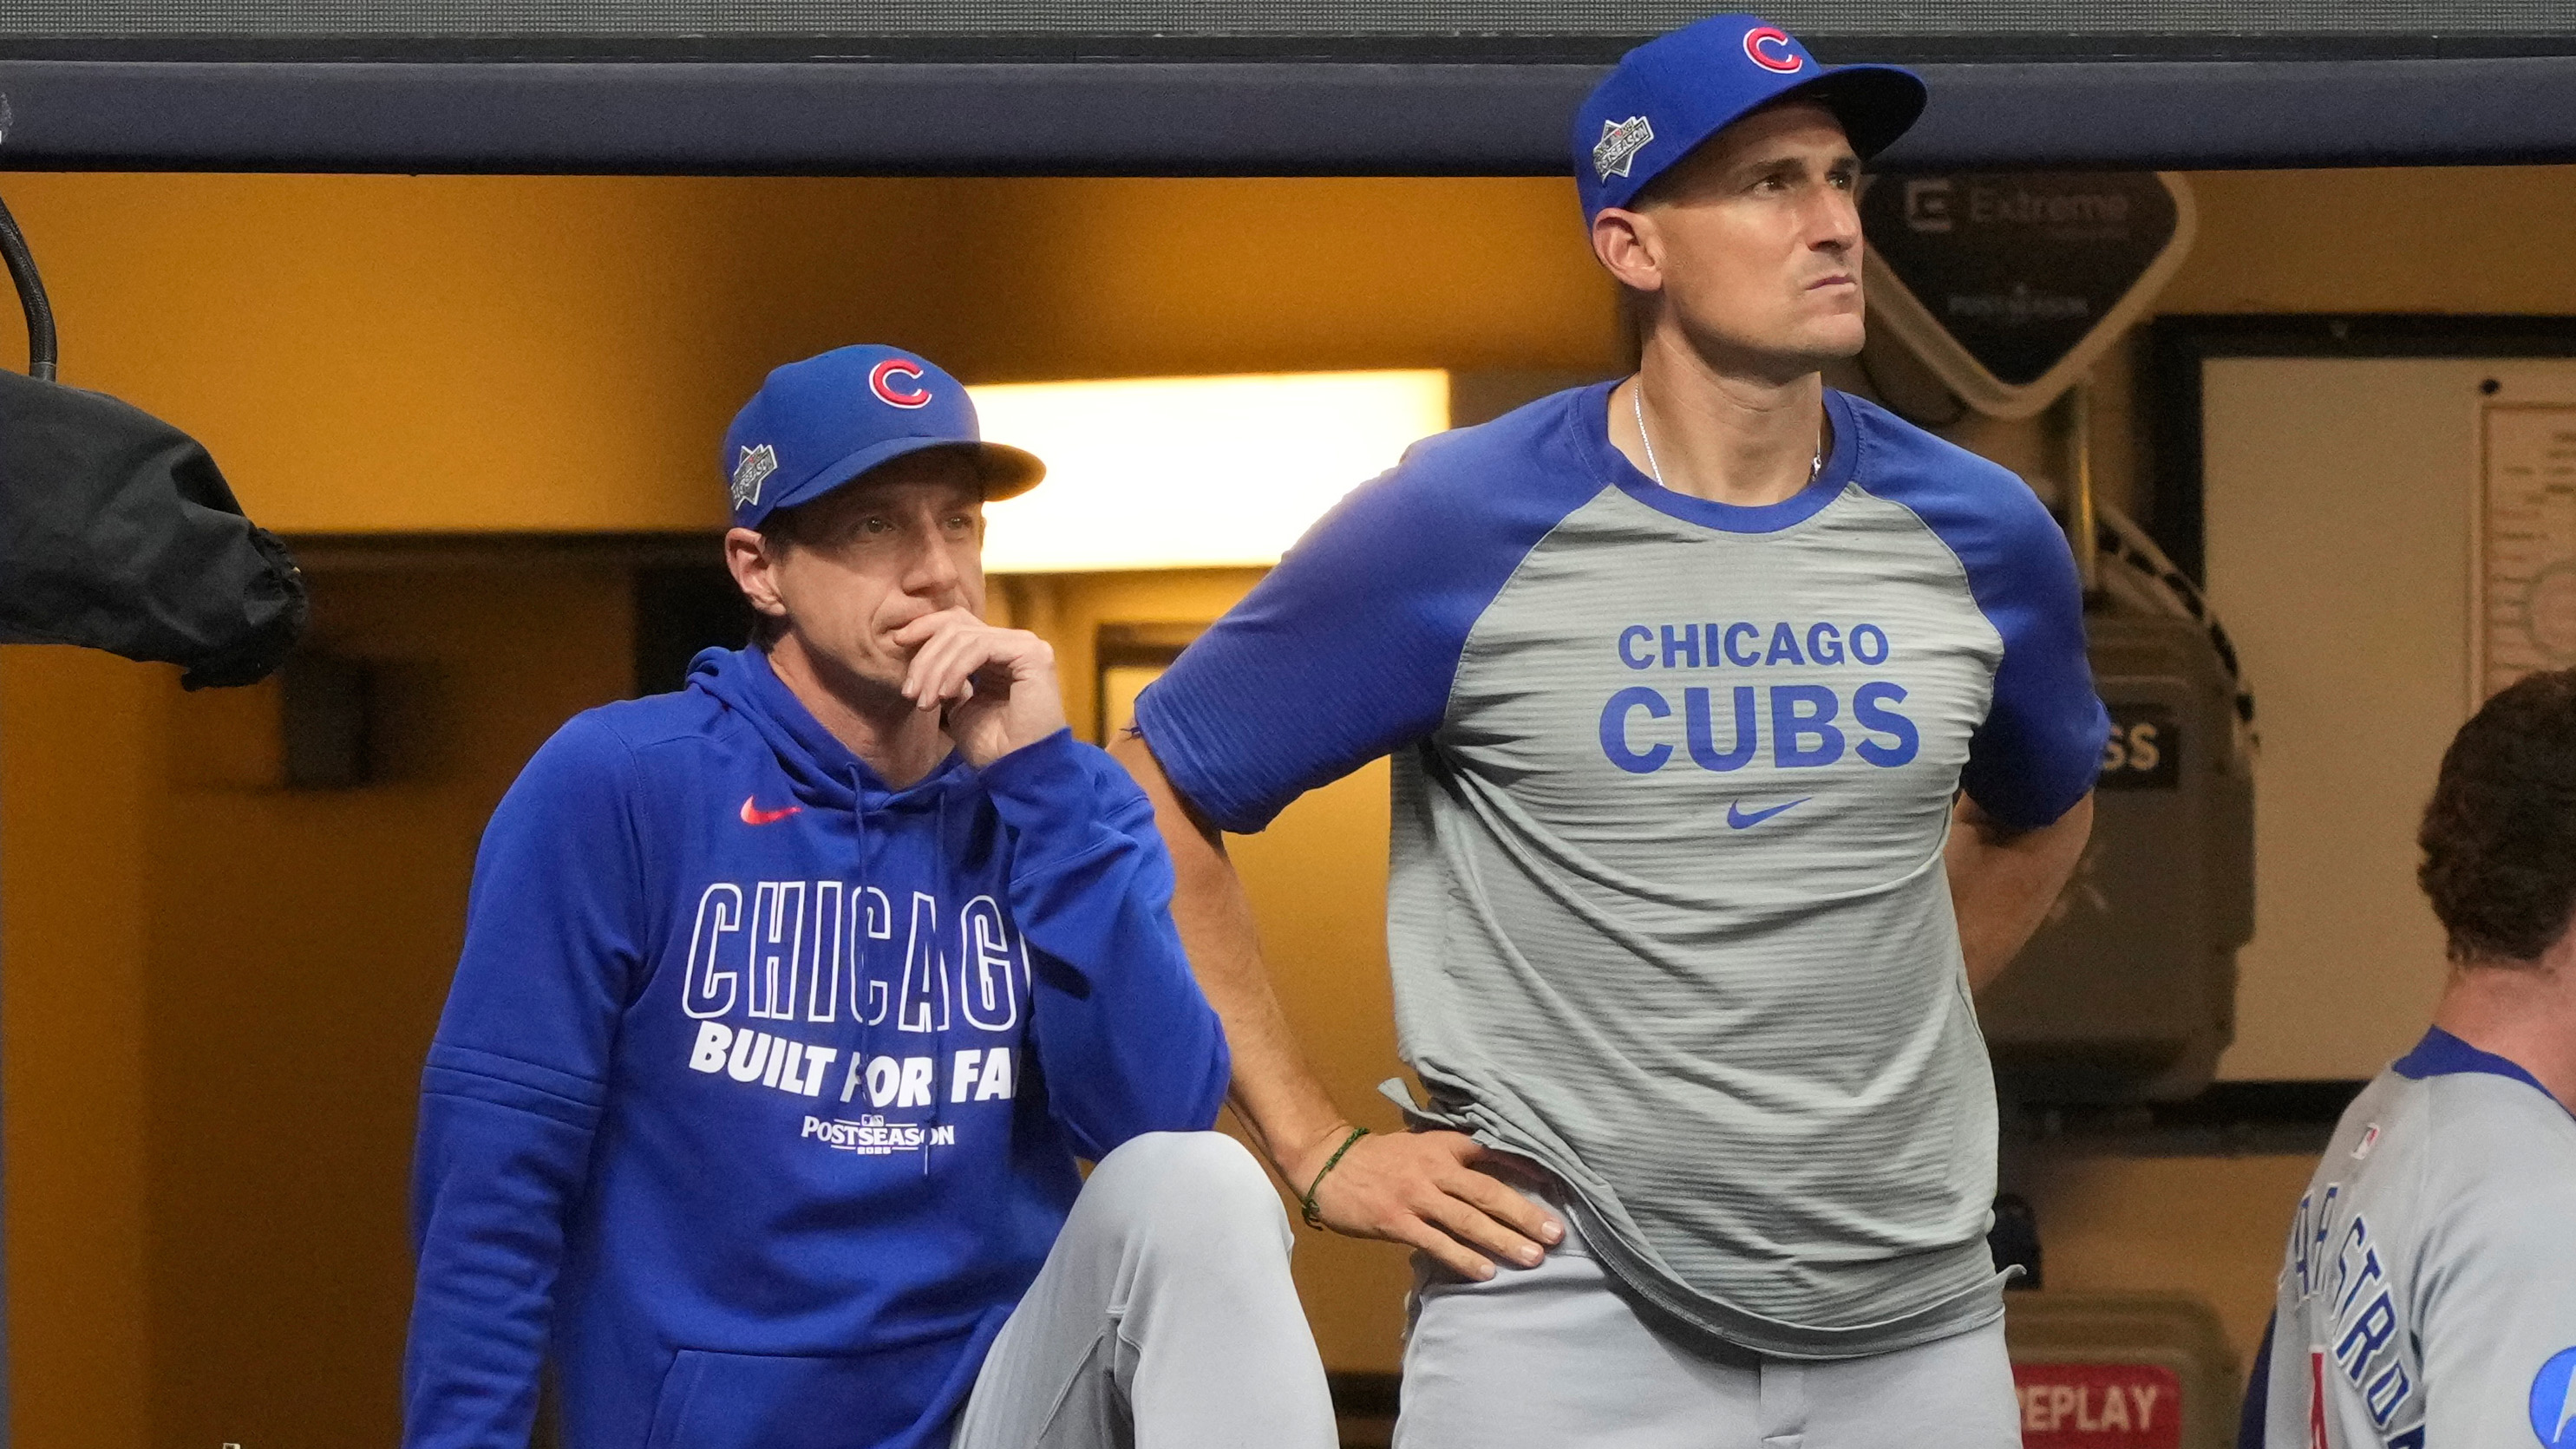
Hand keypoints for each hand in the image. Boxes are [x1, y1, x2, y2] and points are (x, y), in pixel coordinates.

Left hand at [892, 609, 1068, 767]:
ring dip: (936, 670)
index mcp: (999, 652)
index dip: (925, 627)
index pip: (958, 623)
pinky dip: (956, 670)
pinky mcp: (1031, 653)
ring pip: (964, 637)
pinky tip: (945, 695)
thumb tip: (920, 658)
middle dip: (925, 657)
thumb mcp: (957, 705)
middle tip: (910, 692)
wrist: (1017, 770)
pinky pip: (980, 648)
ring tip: (925, 702)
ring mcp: (1025, 645)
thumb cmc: (992, 746)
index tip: (897, 642)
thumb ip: (945, 676)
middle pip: (956, 626)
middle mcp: (1014, 643)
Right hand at [1293, 1127, 1563, 1280]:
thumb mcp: (1420, 1145)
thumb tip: (1499, 1173)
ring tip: (1533, 1258)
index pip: (1492, 1153)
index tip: (1557, 1184)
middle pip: (1487, 1192)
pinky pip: (1436, 1242)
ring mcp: (1415, 1196)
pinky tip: (1486, 1272)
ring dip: (1502, 1240)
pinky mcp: (1397, 1221)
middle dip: (1524, 1214)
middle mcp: (1433, 1169)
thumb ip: (1454, 1157)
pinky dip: (1462, 1257)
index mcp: (1442, 1146)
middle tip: (1555, 1234)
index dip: (1525, 1168)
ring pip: (1467, 1220)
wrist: (1328, 1162)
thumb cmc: (1379, 1158)